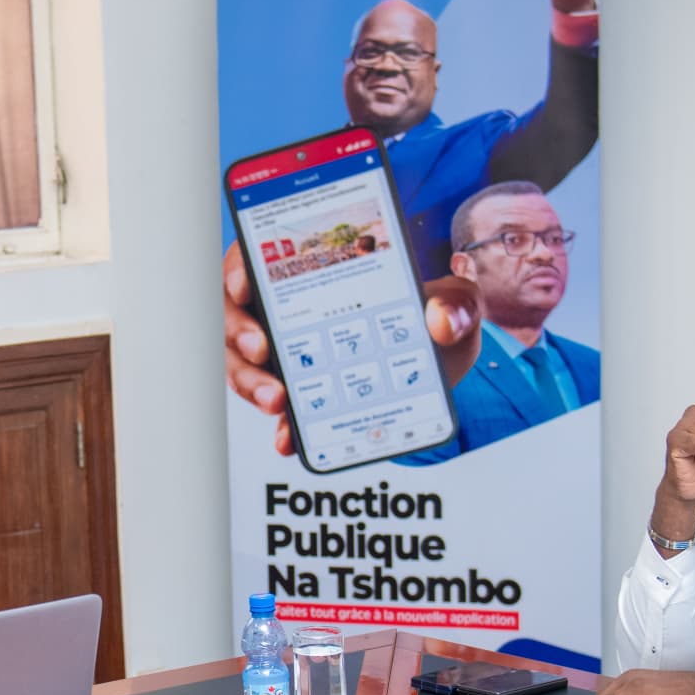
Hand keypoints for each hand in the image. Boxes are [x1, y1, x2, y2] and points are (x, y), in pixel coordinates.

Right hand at [223, 243, 481, 457]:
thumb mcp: (454, 301)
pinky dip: (280, 425)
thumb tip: (441, 320)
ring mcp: (286, 354)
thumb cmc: (434, 320)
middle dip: (242, 335)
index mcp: (312, 268)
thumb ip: (457, 302)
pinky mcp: (297, 394)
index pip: (257, 257)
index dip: (240, 268)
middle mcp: (288, 309)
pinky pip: (276, 407)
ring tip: (278, 401)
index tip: (245, 283)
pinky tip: (289, 437)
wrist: (439, 368)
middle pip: (238, 315)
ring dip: (253, 384)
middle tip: (262, 349)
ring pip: (245, 365)